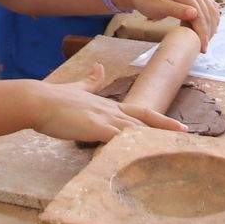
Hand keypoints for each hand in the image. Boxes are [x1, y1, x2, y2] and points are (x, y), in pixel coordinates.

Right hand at [29, 64, 186, 142]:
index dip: (161, 120)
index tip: (179, 126)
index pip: (141, 112)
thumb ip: (90, 82)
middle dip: (166, 130)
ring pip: (135, 130)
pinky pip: (117, 140)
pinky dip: (130, 147)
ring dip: (152, 140)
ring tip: (172, 149)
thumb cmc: (55, 98)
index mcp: (109, 105)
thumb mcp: (77, 89)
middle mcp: (111, 111)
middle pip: (145, 120)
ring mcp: (103, 119)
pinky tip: (142, 156)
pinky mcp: (94, 128)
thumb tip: (98, 68)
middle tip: (186, 136)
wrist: (39, 100)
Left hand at [109, 0, 220, 50]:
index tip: (203, 48)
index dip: (202, 32)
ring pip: (212, 12)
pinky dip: (210, 21)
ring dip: (210, 28)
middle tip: (202, 49)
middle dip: (207, 33)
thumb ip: (176, 10)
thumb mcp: (157, 7)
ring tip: (203, 42)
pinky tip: (205, 31)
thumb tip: (194, 14)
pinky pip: (210, 10)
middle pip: (207, 14)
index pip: (200, 14)